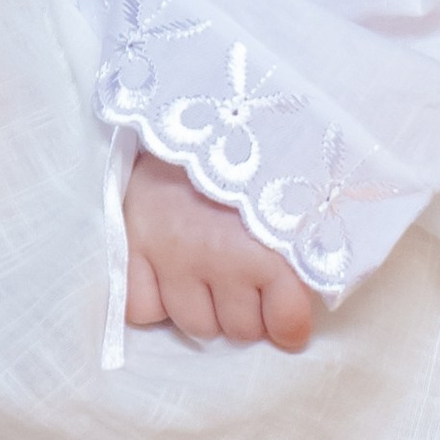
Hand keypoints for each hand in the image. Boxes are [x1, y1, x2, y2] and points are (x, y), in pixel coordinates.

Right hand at [123, 151, 316, 350]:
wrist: (187, 109)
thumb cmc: (249, 157)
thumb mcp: (292, 198)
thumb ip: (303, 252)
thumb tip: (307, 304)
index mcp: (268, 249)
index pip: (287, 324)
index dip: (288, 323)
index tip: (284, 312)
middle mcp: (220, 259)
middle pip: (241, 330)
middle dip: (247, 311)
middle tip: (243, 277)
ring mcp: (173, 257)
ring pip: (195, 326)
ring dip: (205, 308)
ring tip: (208, 272)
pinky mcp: (132, 247)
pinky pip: (143, 310)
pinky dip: (154, 300)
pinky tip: (167, 273)